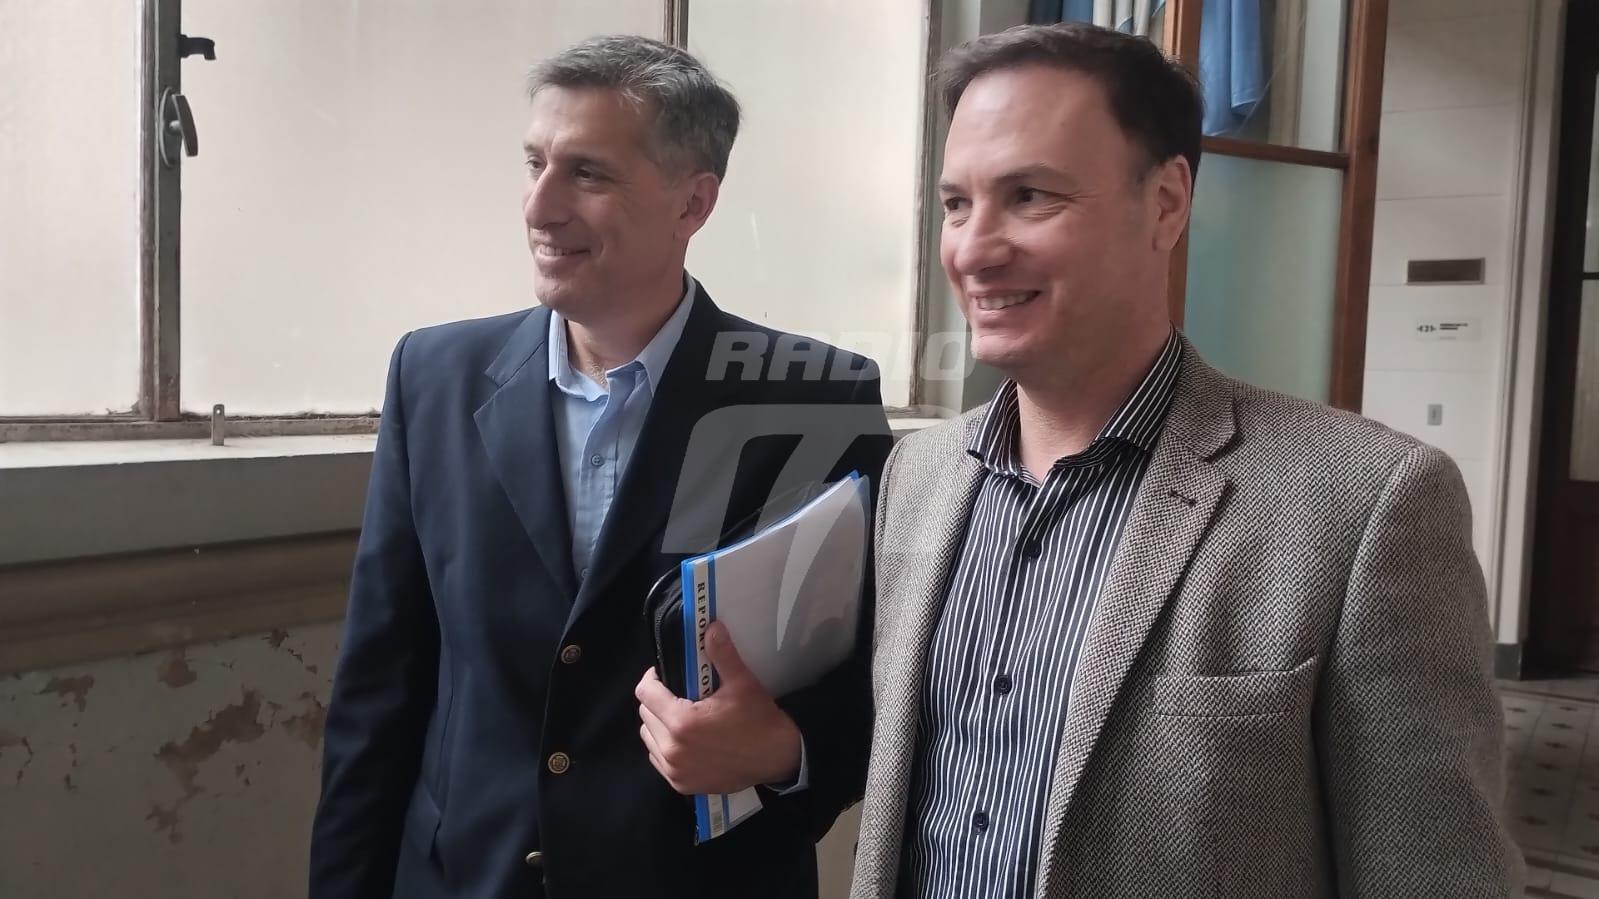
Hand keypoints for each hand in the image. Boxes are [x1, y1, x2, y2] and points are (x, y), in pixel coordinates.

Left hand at [635, 621, 801, 794]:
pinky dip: (665, 746)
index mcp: (682, 722)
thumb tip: (711, 626)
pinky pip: (658, 759)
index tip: (665, 674)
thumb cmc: (758, 719)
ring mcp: (675, 770)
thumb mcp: (742, 683)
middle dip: (657, 700)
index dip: (652, 678)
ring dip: (658, 724)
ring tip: (681, 716)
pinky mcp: (681, 784)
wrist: (777, 758)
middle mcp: (673, 749)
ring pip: (649, 737)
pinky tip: (685, 740)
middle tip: (679, 694)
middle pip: (645, 714)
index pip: (645, 694)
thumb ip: (722, 654)